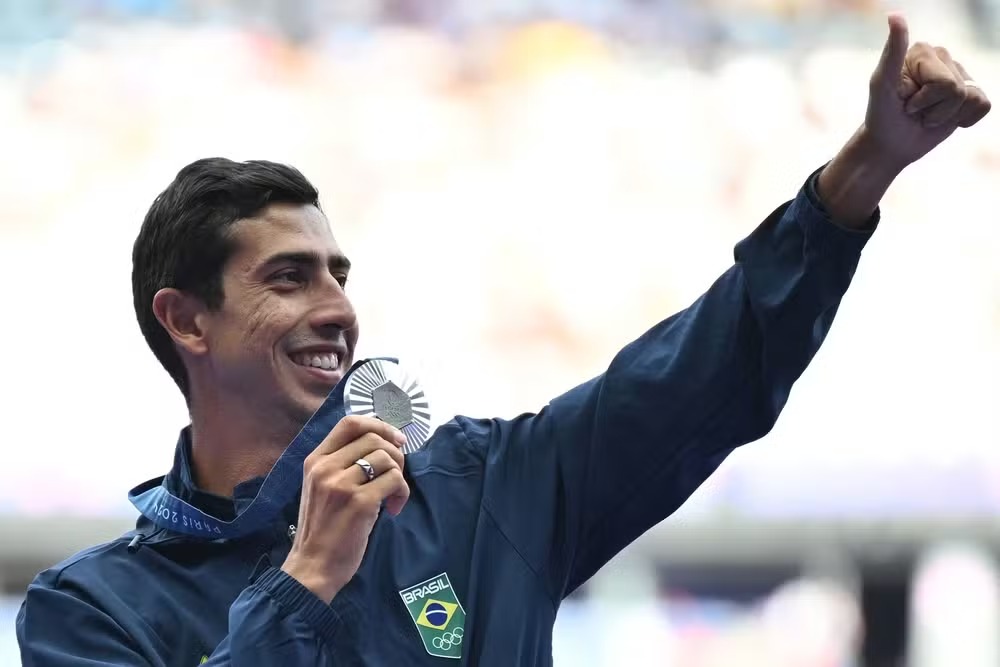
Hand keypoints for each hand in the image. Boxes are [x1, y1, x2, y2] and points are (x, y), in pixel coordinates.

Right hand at [281, 415, 409, 602]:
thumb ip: (342, 464)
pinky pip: (394, 480)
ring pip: (386, 458)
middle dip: (396, 453)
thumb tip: (383, 443)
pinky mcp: (360, 503)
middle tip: (397, 475)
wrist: (312, 567)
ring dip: (400, 475)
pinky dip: (401, 493)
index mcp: (315, 460)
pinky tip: (394, 508)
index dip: (379, 425)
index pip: (349, 422)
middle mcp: (326, 467)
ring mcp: (341, 484)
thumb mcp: (321, 487)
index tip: (395, 440)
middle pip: (374, 437)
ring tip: (394, 496)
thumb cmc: (322, 529)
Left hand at [864, 13, 990, 167]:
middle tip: (914, 112)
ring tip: (926, 116)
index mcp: (922, 51)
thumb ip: (892, 51)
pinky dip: (964, 120)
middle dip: (934, 110)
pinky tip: (944, 119)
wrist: (891, 143)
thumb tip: (895, 15)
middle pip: (957, 90)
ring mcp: (958, 73)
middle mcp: (942, 57)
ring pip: (971, 99)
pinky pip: (982, 105)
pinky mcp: (969, 92)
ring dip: (945, 117)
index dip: (922, 101)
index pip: (943, 82)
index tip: (903, 101)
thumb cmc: (883, 115)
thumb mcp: (882, 85)